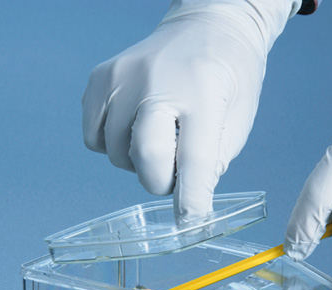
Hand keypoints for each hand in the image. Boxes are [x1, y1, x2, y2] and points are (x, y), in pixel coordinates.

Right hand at [83, 0, 299, 221]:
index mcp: (203, 92)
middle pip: (146, 158)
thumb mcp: (237, 120)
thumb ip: (211, 162)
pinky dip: (115, 145)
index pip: (194, 159)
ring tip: (159, 136)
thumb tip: (186, 202)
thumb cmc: (227, 77)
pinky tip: (136, 127)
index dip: (191, 199)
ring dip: (139, 162)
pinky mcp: (99, 79)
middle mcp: (157, 82)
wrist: (205, 27)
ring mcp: (121, 77)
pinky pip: (94, 138)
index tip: (189, 221)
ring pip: (118, 155)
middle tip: (177, 166)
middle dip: (162, 181)